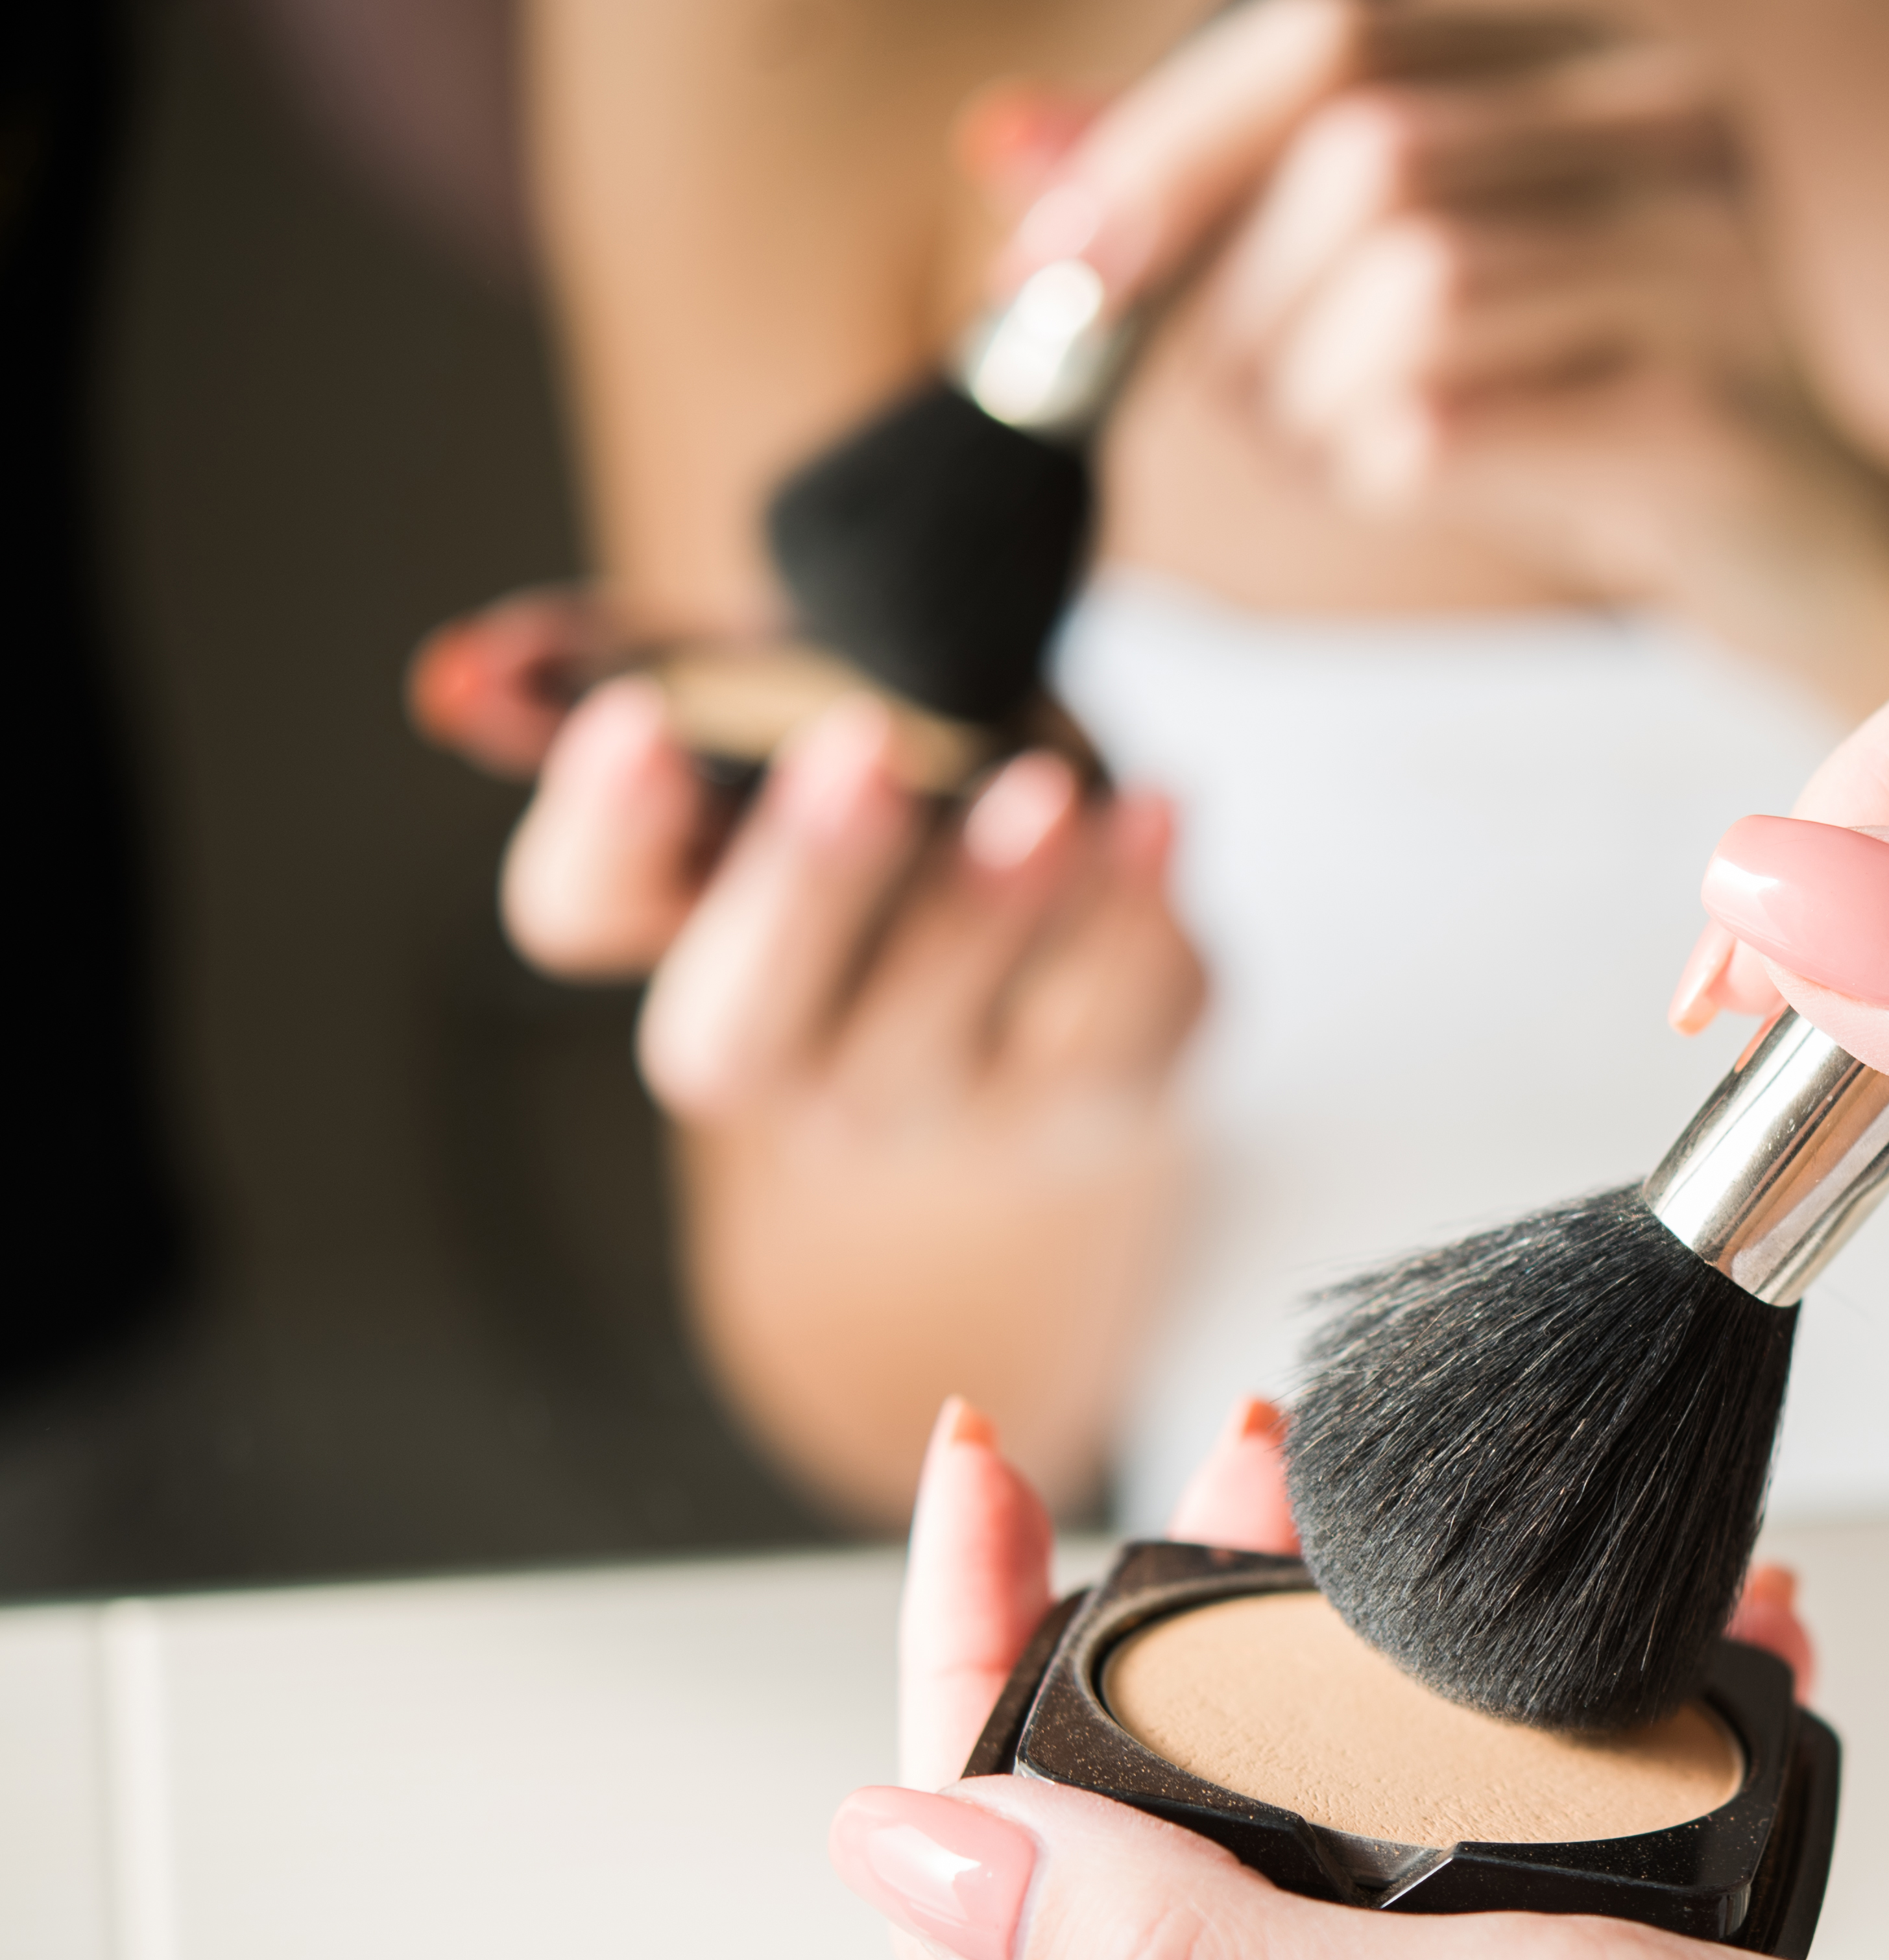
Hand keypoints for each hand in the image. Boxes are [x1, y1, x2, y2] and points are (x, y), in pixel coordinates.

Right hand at [412, 592, 1205, 1517]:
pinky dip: (1134, 918)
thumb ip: (631, 666)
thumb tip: (469, 673)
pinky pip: (1103, 1029)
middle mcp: (785, 1058)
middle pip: (738, 1026)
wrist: (1066, 940)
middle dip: (800, 888)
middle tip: (859, 745)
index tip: (638, 722)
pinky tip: (1160, 810)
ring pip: (932, 1037)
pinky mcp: (1084, 1105)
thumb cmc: (894, 799)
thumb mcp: (774, 710)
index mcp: (678, 938)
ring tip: (1046, 789)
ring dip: (989, 908)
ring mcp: (935, 1105)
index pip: (575, 917)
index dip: (596, 830)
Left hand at [863, 1396, 1888, 1959]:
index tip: (1003, 1469)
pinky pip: (1501, 1934)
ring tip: (1493, 1574)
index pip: (991, 1891)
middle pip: (1149, 1860)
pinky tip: (1676, 1719)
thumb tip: (909, 1848)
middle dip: (1188, 1631)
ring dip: (1377, 1696)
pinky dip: (1544, 1794)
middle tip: (1285, 1477)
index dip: (962, 1651)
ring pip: (1335, 1879)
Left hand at [971, 0, 1888, 706]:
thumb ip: (1217, 196)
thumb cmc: (1575, 397)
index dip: (1170, 139)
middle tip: (1227, 404)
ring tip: (1335, 451)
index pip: (1333, 28)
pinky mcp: (1713, 410)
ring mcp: (1712, 257)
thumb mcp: (1384, 276)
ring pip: (1412, 288)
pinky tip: (1406, 486)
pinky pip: (1459, 420)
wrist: (1799, 549)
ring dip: (1314, 399)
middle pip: (1366, 155)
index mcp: (1585, 45)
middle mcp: (1669, 113)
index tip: (1055, 260)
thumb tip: (1007, 142)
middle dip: (1242, 297)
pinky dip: (1383, 468)